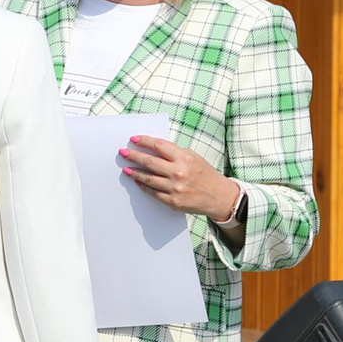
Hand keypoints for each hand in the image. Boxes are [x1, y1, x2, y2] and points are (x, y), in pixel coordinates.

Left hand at [121, 135, 241, 220]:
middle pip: (149, 162)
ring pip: (148, 178)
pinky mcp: (173, 202)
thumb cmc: (206, 175)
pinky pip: (153, 193)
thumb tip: (155, 150)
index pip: (158, 146)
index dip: (144, 141)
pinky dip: (144, 186)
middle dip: (133, 156)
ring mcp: (174, 188)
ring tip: (126, 169)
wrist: (219, 197)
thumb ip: (176, 153)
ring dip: (135, 172)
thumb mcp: (194, 157)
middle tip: (123, 153)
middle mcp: (178, 172)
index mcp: (184, 158)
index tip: (133, 139)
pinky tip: (138, 182)